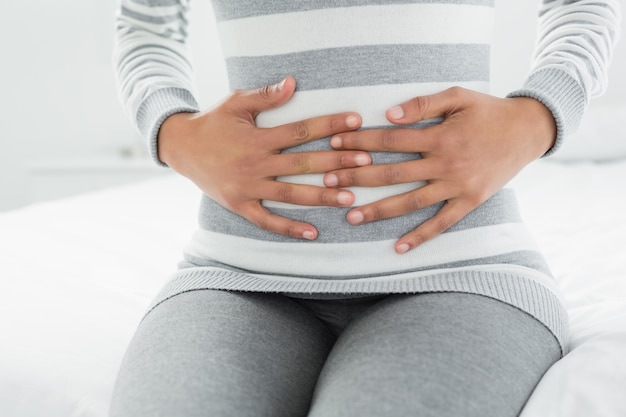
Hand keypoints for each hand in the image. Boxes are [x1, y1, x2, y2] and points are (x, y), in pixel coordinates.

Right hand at [158, 76, 369, 239]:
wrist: (181, 148)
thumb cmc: (213, 122)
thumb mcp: (236, 103)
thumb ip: (265, 96)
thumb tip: (294, 83)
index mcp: (257, 137)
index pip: (301, 130)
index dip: (330, 124)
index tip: (356, 121)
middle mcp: (255, 164)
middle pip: (303, 164)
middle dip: (337, 163)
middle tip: (365, 163)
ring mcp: (248, 188)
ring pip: (291, 194)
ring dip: (322, 197)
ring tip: (351, 198)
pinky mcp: (240, 205)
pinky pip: (267, 220)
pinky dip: (290, 227)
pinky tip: (313, 232)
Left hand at [323, 86, 555, 252]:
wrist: (528, 131)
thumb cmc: (488, 111)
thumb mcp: (458, 97)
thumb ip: (423, 105)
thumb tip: (389, 115)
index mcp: (440, 136)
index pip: (390, 140)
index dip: (360, 142)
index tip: (334, 145)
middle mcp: (446, 164)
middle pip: (393, 173)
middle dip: (357, 178)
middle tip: (327, 184)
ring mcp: (458, 186)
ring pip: (411, 202)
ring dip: (379, 210)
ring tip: (351, 218)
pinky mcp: (470, 202)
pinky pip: (442, 223)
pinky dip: (421, 236)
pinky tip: (398, 247)